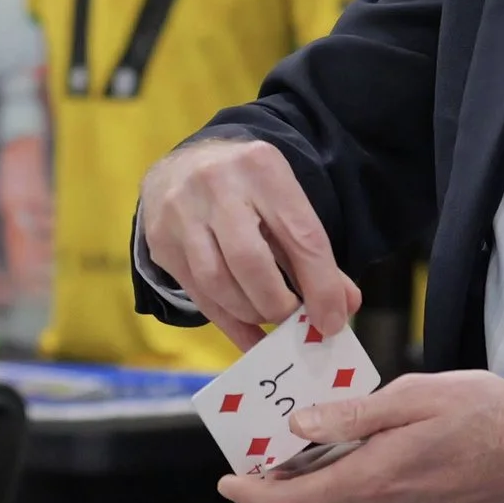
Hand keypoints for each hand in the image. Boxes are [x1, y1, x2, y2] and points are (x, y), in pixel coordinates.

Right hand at [138, 140, 360, 351]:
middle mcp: (216, 185)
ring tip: (269, 316)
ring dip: (251, 312)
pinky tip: (251, 336)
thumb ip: (313, 252)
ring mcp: (180, 213)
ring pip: (217, 282)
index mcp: (261, 167)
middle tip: (293, 319)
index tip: (332, 320)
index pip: (300, 235)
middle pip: (249, 261)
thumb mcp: (284, 201)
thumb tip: (343, 306)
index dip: (320, 285)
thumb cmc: (247, 189)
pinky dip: (230, 323)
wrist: (184, 166)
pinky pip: (197, 295)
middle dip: (277, 302)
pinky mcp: (160, 242)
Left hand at [216, 370, 503, 502]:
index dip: (252, 496)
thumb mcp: (412, 397)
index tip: (229, 482)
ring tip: (310, 460)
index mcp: (374, 482)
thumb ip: (350, 417)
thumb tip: (299, 427)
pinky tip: (352, 470)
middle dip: (276, 499)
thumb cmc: (486, 415)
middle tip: (270, 461)